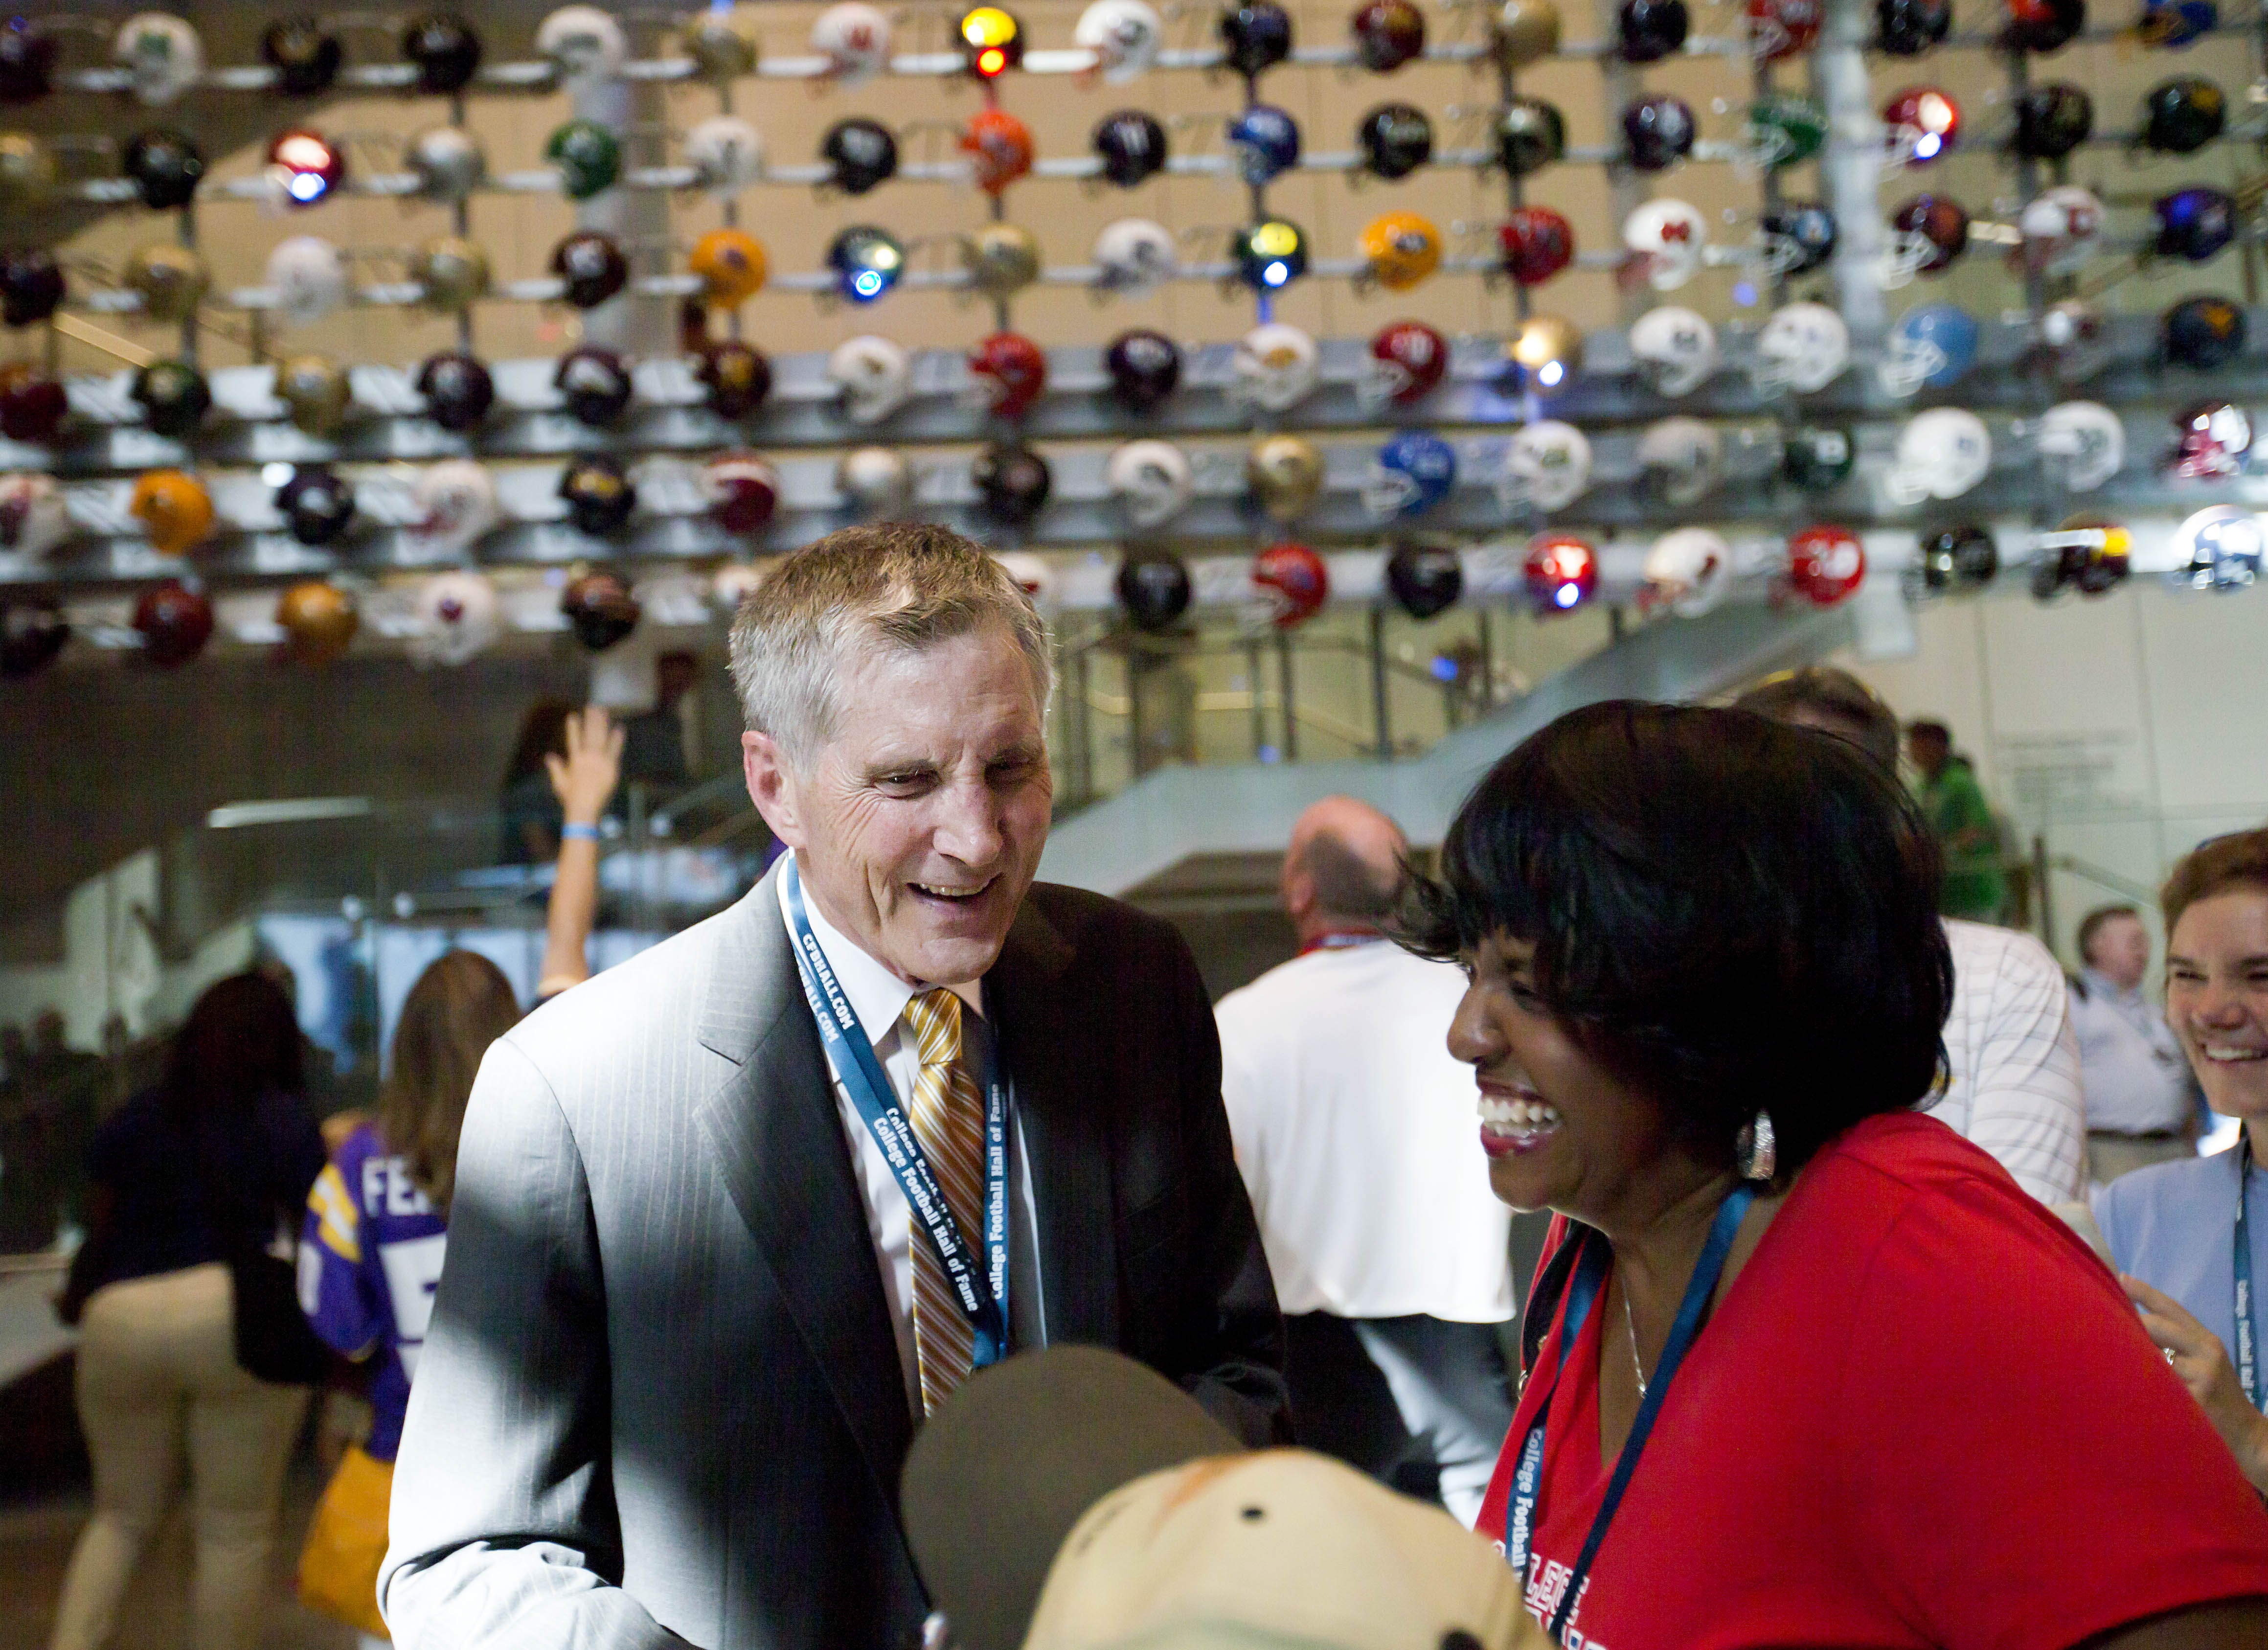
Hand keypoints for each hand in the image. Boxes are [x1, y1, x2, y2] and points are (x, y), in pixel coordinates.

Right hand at [545, 705, 623, 826]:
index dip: (573, 727)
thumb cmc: (571, 797)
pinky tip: (619, 728)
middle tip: (593, 707)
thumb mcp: (560, 782)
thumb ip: (556, 768)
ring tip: (604, 712)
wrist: (585, 807)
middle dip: (591, 719)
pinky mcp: (610, 767)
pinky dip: (617, 739)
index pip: (573, 739)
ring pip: (601, 737)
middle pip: (589, 733)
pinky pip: (614, 750)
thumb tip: (549, 757)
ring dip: (602, 723)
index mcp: (574, 760)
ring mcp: (599, 761)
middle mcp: (586, 757)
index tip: (573, 715)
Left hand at [2123, 1272, 2267, 1490]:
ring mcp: (2203, 1375)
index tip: (2120, 1277)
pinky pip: (2160, 1386)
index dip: (2145, 1292)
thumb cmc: (2215, 1394)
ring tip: (2106, 1358)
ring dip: (2130, 1357)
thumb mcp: (2203, 1362)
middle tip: (2101, 1326)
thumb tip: (2132, 1325)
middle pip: (2158, 1326)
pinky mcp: (2197, 1400)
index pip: (2173, 1308)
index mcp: (2206, 1339)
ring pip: (2155, 1356)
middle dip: (2130, 1326)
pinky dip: (2142, 1385)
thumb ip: (2176, 1344)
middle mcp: (2206, 1351)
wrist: (2245, 1432)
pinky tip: (2125, 1388)